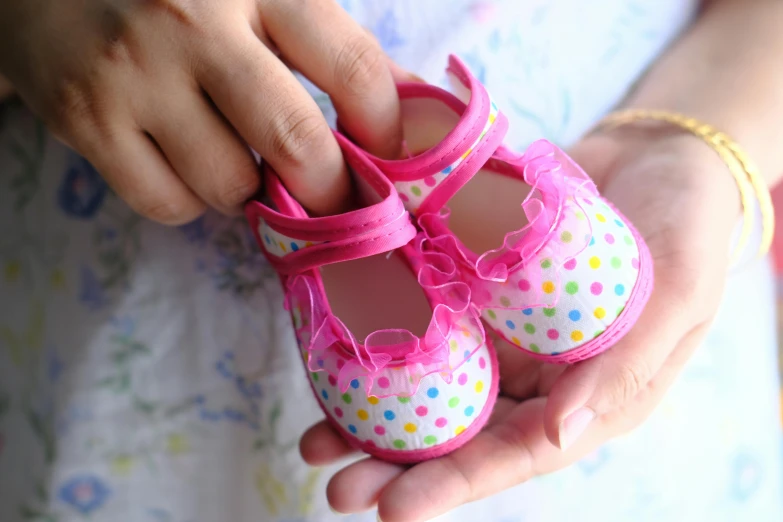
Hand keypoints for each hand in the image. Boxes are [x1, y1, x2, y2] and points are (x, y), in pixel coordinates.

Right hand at [0, 0, 402, 221]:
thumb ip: (329, 43)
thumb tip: (409, 104)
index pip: (354, 69)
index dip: (384, 131)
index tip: (387, 162)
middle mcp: (196, 21)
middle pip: (296, 142)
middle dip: (327, 191)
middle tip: (331, 200)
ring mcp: (136, 73)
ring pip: (230, 184)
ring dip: (247, 191)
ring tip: (236, 160)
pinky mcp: (86, 120)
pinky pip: (170, 203)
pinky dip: (190, 200)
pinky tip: (184, 165)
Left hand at [298, 130, 740, 520]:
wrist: (658, 156)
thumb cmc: (688, 228)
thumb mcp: (679, 298)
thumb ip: (623, 370)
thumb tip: (559, 438)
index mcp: (587, 398)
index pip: (515, 455)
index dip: (455, 486)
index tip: (392, 510)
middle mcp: (534, 375)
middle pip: (461, 432)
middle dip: (397, 465)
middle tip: (337, 487)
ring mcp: (501, 333)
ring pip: (431, 385)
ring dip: (372, 415)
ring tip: (316, 444)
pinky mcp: (475, 289)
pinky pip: (424, 319)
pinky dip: (379, 339)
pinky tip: (332, 355)